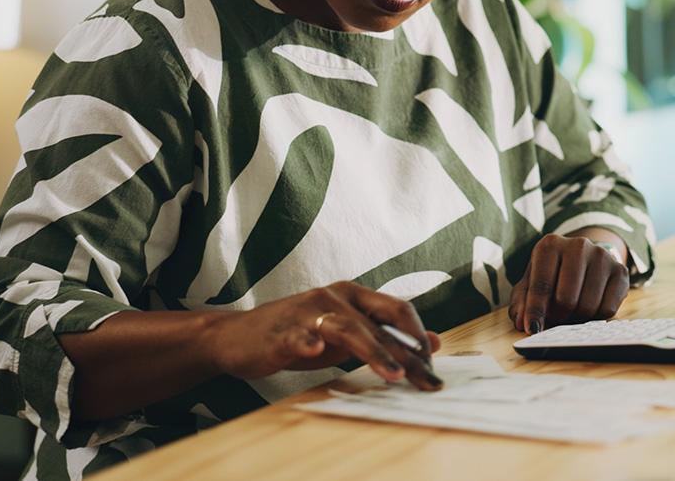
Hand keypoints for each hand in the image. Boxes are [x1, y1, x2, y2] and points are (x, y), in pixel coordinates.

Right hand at [207, 281, 442, 389]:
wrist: (240, 336)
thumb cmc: (300, 333)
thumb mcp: (348, 333)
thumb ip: (387, 335)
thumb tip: (434, 341)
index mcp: (354, 295)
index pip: (397, 311)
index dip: (418, 338)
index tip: (434, 368)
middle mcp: (335, 297)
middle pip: (378, 323)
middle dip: (406, 352)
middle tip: (427, 379)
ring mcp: (308, 311)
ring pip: (347, 328)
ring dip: (373, 351)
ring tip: (393, 373)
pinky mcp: (282, 331)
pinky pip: (297, 335)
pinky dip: (306, 342)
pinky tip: (314, 350)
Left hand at [508, 232, 629, 334]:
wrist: (584, 258)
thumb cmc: (552, 273)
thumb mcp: (531, 282)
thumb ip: (522, 303)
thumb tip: (523, 323)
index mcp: (550, 245)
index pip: (541, 284)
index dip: (536, 311)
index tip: (532, 328)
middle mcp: (578, 245)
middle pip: (566, 299)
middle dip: (558, 315)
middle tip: (556, 316)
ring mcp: (602, 256)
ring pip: (588, 306)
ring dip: (576, 318)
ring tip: (571, 310)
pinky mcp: (621, 271)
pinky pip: (607, 309)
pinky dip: (595, 317)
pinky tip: (589, 306)